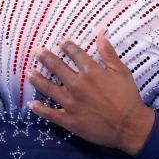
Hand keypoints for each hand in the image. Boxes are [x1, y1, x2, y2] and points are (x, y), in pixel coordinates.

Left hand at [28, 30, 154, 153]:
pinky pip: (50, 113)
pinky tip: (31, 104)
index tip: (60, 42)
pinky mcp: (69, 120)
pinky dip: (39, 109)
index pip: (75, 54)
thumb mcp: (122, 71)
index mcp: (91, 71)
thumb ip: (108, 53)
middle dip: (45, 58)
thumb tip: (101, 33)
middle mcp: (77, 85)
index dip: (67, 46)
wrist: (129, 126)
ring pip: (48, 88)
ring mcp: (71, 103)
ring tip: (28, 73)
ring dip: (37, 79)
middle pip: (57, 67)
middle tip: (37, 52)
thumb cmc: (128, 97)